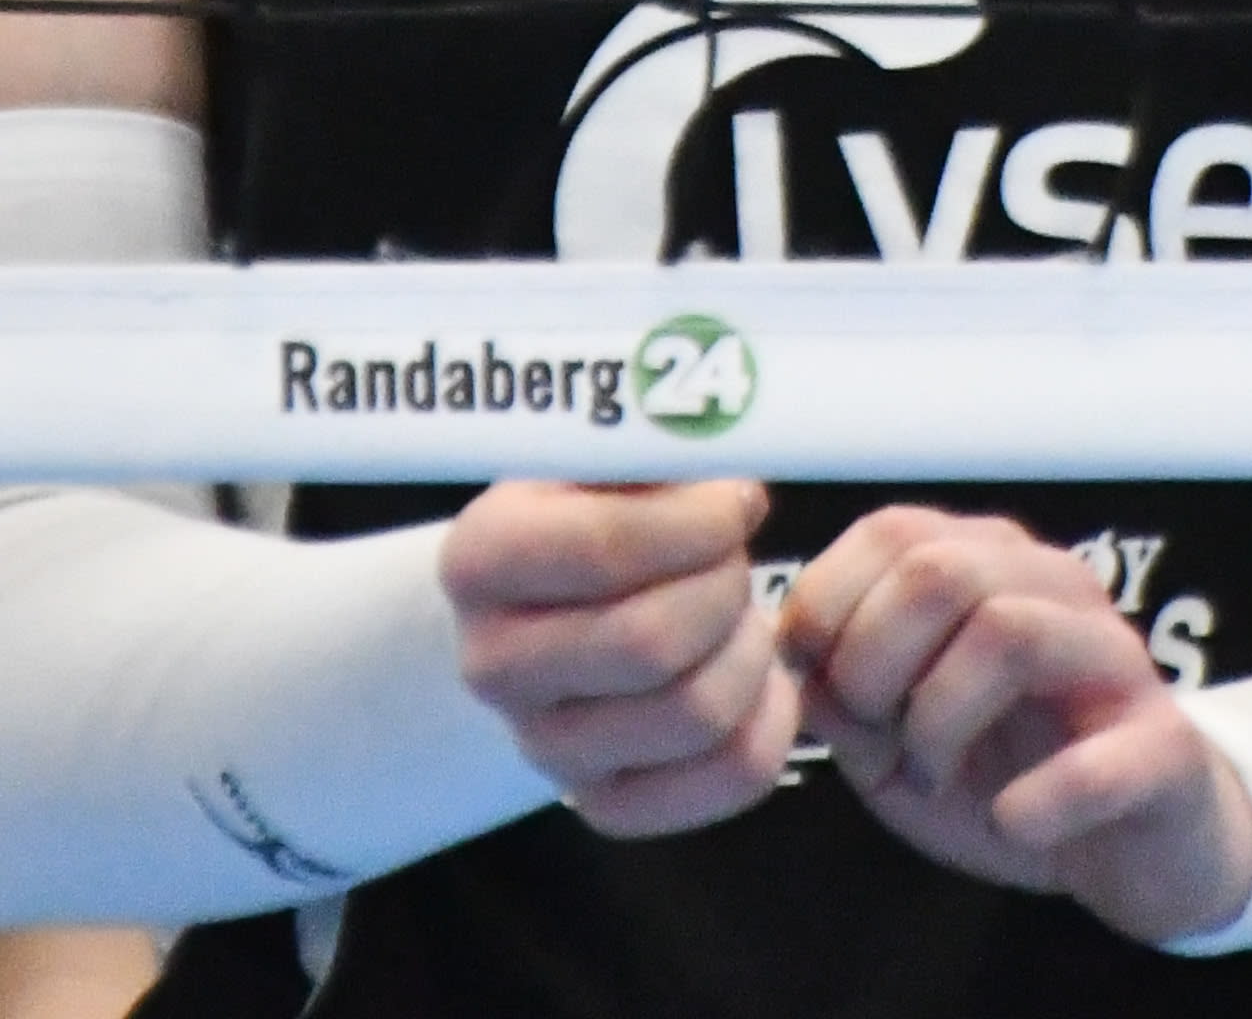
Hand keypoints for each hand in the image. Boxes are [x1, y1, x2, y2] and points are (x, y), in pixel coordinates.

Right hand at [438, 480, 799, 838]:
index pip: (602, 549)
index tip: (736, 500)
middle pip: (652, 641)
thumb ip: (657, 449)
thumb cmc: (595, 510)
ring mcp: (545, 747)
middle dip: (724, 584)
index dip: (698, 522)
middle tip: (733, 554)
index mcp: (480, 560)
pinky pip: (732, 774)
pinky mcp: (608, 802)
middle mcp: (493, 666)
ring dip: (748, 646)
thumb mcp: (603, 456)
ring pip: (697, 713)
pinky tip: (756, 670)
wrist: (554, 600)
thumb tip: (733, 489)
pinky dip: (772, 716)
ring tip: (740, 607)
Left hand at [779, 508, 1251, 948]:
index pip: (894, 530)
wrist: (1135, 848)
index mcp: (990, 570)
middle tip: (871, 735)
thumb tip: (794, 661)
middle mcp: (1056, 592)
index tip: (815, 681)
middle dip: (873, 661)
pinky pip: (1098, 759)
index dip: (828, 603)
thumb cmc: (1007, 777)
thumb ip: (842, 699)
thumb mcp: (897, 744)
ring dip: (939, 719)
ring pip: (1008, 632)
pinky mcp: (1166, 748)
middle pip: (941, 570)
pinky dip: (1039, 800)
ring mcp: (1116, 663)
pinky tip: (1012, 820)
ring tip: (929, 777)